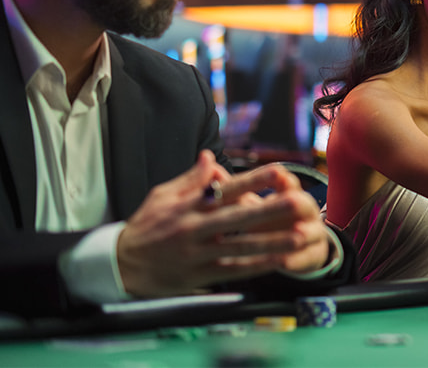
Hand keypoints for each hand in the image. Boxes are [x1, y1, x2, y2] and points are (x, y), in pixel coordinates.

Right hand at [117, 151, 329, 297]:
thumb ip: (190, 179)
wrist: (121, 265)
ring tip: (300, 235)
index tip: (279, 172)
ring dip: (273, 241)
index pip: (226, 189)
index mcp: (188, 205)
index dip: (254, 180)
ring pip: (241, 246)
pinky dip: (257, 266)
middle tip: (299, 202)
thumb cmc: (146, 226)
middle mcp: (195, 228)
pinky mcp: (200, 275)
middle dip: (270, 210)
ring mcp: (198, 253)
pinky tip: (280, 261)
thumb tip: (210, 157)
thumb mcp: (162, 196)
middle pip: (238, 217)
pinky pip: (234, 269)